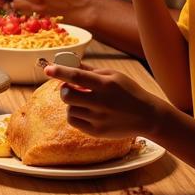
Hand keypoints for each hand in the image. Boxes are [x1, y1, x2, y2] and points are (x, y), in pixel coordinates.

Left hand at [44, 62, 164, 138]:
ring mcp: (99, 119)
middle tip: (71, 88)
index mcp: (105, 85)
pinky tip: (86, 111)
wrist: (147, 117)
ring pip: (69, 109)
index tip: (47, 69)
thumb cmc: (128, 91)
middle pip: (67, 95)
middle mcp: (101, 102)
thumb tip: (69, 62)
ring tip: (84, 101)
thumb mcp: (113, 75)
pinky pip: (73, 121)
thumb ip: (90, 70)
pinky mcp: (97, 132)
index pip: (76, 76)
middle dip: (64, 89)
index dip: (60, 71)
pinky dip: (75, 114)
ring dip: (71, 103)